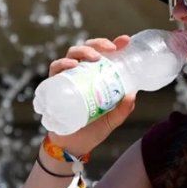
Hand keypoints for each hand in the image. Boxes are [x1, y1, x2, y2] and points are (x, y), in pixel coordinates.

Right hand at [46, 35, 135, 154]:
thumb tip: (132, 95)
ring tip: (94, 57)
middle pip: (88, 49)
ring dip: (83, 50)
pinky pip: (56, 69)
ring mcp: (68, 78)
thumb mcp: (111, 121)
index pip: (105, 56)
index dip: (114, 44)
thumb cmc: (91, 130)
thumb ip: (122, 110)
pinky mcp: (55, 86)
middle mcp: (82, 73)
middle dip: (98, 44)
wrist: (72, 146)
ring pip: (72, 54)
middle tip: (110, 48)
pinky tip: (72, 66)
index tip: (125, 41)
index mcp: (97, 77)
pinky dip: (62, 64)